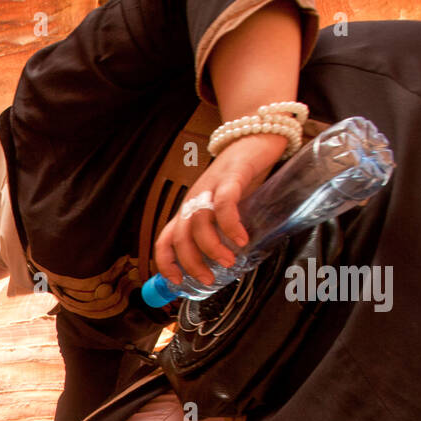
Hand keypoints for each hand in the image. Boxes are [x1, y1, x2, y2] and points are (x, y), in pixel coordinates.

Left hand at [153, 133, 286, 285]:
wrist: (255, 138)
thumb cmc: (241, 177)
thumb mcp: (225, 209)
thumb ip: (221, 232)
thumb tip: (226, 265)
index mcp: (189, 210)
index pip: (165, 239)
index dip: (166, 262)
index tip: (177, 282)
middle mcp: (194, 199)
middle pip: (180, 236)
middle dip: (191, 262)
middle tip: (208, 278)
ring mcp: (210, 187)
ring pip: (198, 222)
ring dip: (211, 247)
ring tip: (229, 261)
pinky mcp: (231, 176)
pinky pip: (225, 203)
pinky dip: (230, 225)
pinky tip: (241, 239)